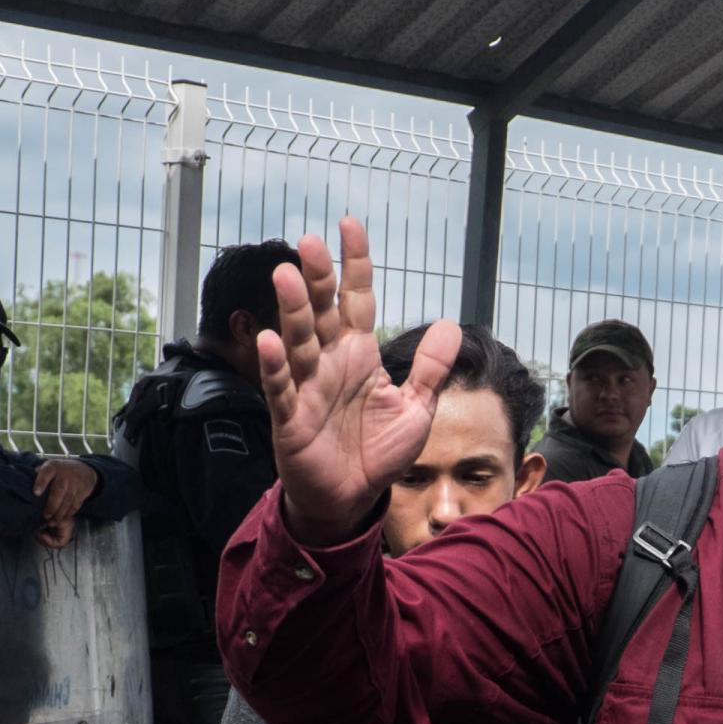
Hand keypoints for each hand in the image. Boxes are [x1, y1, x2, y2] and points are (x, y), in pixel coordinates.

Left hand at [33, 456, 100, 535]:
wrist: (84, 470)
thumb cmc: (60, 471)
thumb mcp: (50, 466)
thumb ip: (39, 474)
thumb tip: (25, 482)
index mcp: (53, 467)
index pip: (46, 473)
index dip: (41, 483)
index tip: (35, 493)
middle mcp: (65, 474)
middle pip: (58, 490)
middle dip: (52, 505)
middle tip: (45, 516)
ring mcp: (75, 483)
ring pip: (68, 500)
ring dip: (60, 513)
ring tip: (52, 522)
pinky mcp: (83, 491)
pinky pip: (75, 504)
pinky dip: (69, 513)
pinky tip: (62, 519)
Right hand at [256, 217, 461, 546]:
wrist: (353, 498)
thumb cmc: (378, 452)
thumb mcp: (416, 408)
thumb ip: (430, 368)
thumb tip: (451, 325)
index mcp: (359, 355)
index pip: (357, 299)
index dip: (355, 264)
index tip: (350, 225)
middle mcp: (330, 363)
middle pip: (322, 311)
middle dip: (318, 277)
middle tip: (311, 241)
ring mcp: (307, 387)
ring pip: (298, 340)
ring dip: (292, 310)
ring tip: (287, 276)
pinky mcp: (290, 418)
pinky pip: (281, 388)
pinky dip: (275, 366)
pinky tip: (271, 341)